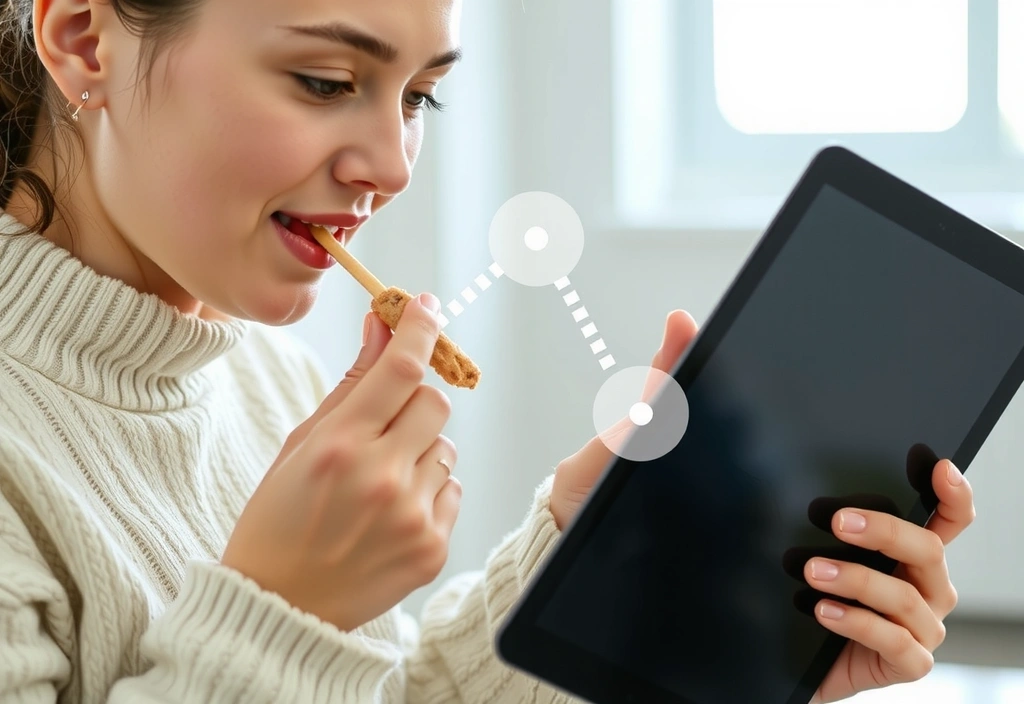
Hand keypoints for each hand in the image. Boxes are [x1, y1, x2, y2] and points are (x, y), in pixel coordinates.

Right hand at [221, 293, 461, 631]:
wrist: (280, 607)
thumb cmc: (279, 519)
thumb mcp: (301, 444)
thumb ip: (351, 384)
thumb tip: (381, 326)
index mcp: (340, 446)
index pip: (402, 368)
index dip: (421, 329)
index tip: (428, 307)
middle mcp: (382, 478)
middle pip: (435, 401)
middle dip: (415, 400)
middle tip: (386, 421)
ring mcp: (412, 516)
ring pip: (445, 446)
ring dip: (419, 450)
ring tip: (379, 482)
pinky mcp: (433, 548)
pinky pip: (451, 489)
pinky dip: (428, 490)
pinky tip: (391, 512)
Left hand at [551, 310, 974, 702]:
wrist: (635, 597)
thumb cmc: (664, 522)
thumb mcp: (662, 455)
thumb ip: (671, 386)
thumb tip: (680, 320)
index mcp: (857, 518)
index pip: (932, 500)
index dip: (948, 485)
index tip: (934, 463)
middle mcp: (880, 565)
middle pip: (936, 545)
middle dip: (898, 530)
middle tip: (840, 520)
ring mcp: (879, 616)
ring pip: (923, 599)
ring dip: (873, 582)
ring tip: (812, 568)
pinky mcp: (866, 659)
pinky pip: (905, 650)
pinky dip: (869, 626)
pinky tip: (822, 610)